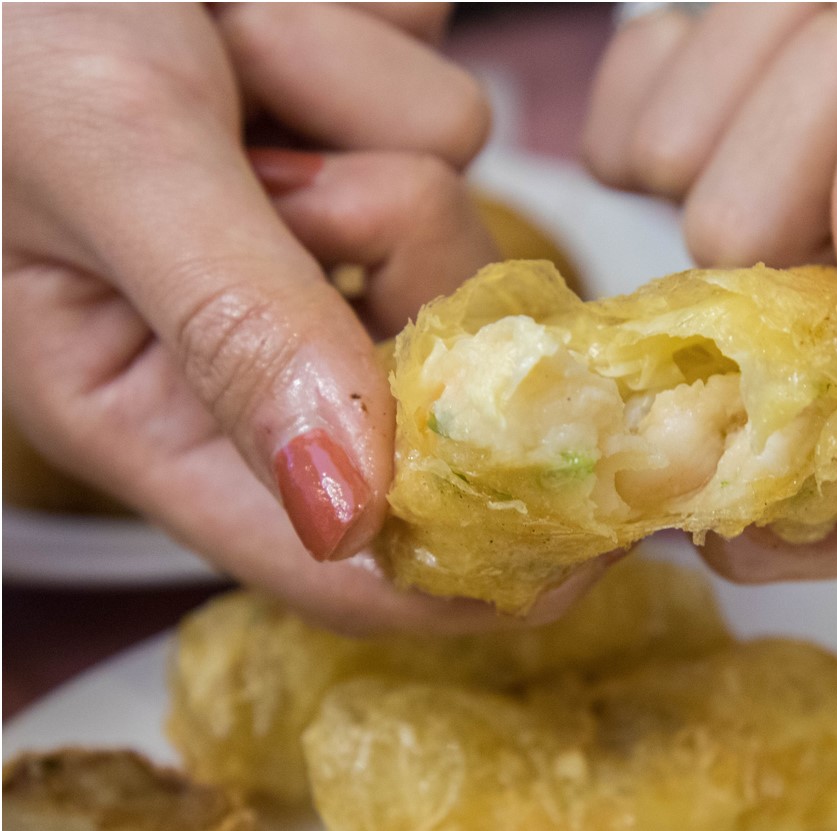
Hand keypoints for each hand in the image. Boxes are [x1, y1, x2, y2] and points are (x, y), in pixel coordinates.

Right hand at [1, 3, 588, 631]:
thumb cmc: (20, 24)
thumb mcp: (111, 163)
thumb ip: (235, 331)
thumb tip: (346, 519)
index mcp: (155, 404)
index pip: (333, 562)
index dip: (464, 574)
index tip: (585, 545)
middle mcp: (251, 346)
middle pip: (436, 380)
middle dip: (393, 255)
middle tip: (281, 174)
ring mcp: (321, 241)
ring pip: (456, 230)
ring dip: (367, 125)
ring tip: (238, 52)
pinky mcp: (364, 146)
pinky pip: (449, 122)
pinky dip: (377, 56)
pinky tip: (273, 21)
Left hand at [583, 4, 836, 578]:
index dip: (817, 530)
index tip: (725, 525)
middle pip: (763, 308)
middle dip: (802, 166)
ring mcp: (781, 201)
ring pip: (684, 202)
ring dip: (753, 83)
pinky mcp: (703, 136)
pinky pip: (628, 135)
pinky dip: (676, 64)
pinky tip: (759, 13)